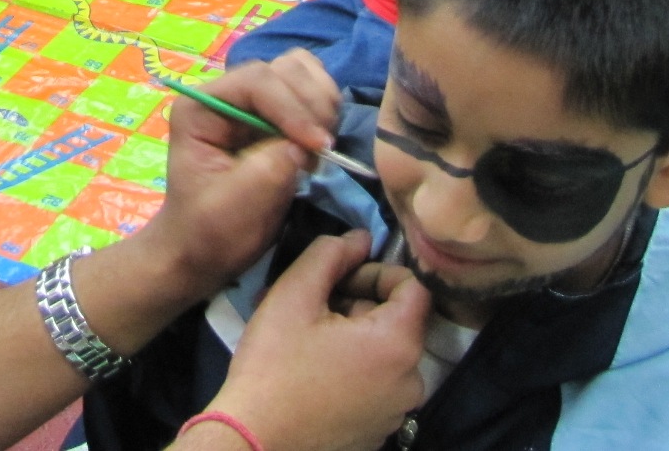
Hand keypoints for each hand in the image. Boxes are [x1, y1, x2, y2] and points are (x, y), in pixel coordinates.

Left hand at [143, 51, 343, 291]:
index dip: (292, 108)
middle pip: (282, 70)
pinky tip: (318, 146)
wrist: (205, 253)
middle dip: (310, 105)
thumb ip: (271, 166)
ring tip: (320, 146)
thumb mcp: (237, 204)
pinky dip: (323, 111)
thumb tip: (306, 143)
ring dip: (321, 105)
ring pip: (300, 73)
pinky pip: (308, 93)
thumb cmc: (210, 232)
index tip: (317, 146)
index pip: (256, 81)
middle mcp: (225, 95)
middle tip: (323, 148)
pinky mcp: (273, 116)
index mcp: (201, 107)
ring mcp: (251, 103)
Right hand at [205, 233, 428, 450]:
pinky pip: (376, 384)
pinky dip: (353, 367)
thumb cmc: (274, 366)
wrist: (255, 441)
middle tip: (312, 304)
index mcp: (399, 344)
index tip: (338, 279)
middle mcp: (412, 381)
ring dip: (352, 335)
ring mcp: (397, 412)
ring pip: (384, 352)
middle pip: (397, 321)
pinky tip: (314, 369)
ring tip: (306, 336)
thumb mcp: (294, 296)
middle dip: (357, 303)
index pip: (413, 286)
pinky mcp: (379, 432)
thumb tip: (361, 237)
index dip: (376, 272)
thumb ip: (331, 255)